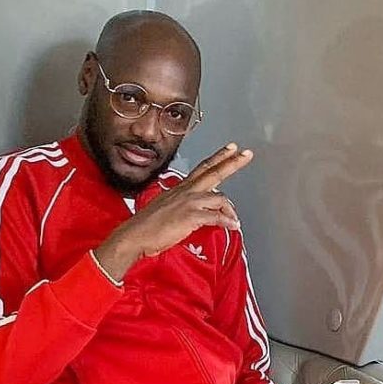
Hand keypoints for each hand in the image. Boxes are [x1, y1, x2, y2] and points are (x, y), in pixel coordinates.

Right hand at [94, 143, 252, 280]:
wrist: (135, 234)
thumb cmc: (147, 225)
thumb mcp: (165, 208)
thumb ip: (182, 205)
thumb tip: (196, 210)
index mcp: (180, 188)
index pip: (202, 168)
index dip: (218, 157)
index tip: (230, 149)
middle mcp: (186, 191)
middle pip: (213, 172)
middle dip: (232, 162)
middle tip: (246, 154)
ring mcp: (189, 202)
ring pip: (219, 197)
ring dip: (230, 210)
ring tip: (234, 219)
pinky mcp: (191, 216)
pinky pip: (217, 217)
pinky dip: (227, 222)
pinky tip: (232, 226)